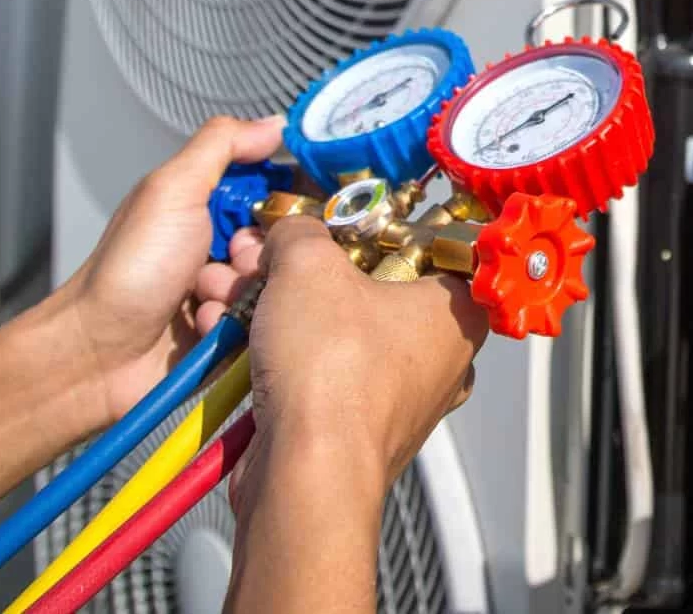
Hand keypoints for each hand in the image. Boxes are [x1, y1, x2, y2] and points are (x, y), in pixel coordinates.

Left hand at [44, 115, 284, 426]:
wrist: (97, 356)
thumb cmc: (125, 273)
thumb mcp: (172, 191)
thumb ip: (221, 146)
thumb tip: (272, 123)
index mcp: (207, 204)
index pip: (275, 189)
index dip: (285, 200)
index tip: (279, 210)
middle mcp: (219, 245)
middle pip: (283, 240)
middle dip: (261, 253)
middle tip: (230, 259)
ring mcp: (226, 291)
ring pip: (277, 285)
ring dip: (247, 293)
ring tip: (209, 300)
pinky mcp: (231, 332)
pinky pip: (265, 325)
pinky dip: (242, 326)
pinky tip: (208, 327)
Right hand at [230, 216, 487, 500]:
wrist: (305, 473)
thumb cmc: (334, 377)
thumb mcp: (309, 266)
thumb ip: (301, 233)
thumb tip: (292, 230)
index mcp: (458, 312)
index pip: (431, 248)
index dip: (378, 228)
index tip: (343, 220)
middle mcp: (439, 358)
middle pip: (370, 288)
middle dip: (308, 270)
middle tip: (272, 256)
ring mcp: (398, 398)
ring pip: (336, 331)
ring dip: (281, 307)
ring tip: (239, 291)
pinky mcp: (354, 428)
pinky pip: (316, 372)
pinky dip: (277, 353)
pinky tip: (234, 334)